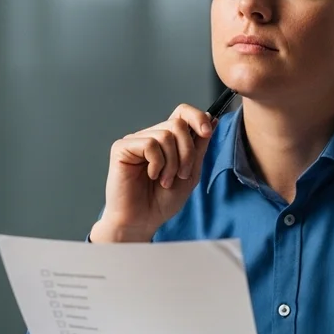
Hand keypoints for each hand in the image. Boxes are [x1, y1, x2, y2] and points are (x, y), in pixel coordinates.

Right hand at [90, 104, 216, 242]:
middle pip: (177, 123)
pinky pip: (150, 144)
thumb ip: (199, 147)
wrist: (142, 221)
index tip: (207, 132)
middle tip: (181, 175)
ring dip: (172, 163)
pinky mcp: (122, 148)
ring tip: (165, 181)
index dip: (197, 116)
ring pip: (166, 135)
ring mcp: (135, 141)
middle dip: (187, 152)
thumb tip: (212, 119)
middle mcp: (150, 136)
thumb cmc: (162, 202)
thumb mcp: (191, 173)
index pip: (182, 112)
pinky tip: (151, 176)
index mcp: (167, 141)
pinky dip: (157, 164)